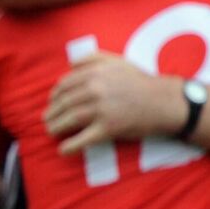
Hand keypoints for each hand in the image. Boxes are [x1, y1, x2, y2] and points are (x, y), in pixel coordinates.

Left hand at [44, 53, 182, 152]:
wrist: (162, 102)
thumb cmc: (140, 81)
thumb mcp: (117, 61)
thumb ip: (92, 58)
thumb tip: (69, 64)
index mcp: (94, 74)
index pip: (64, 85)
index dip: (54, 95)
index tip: (52, 102)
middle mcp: (94, 90)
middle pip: (64, 103)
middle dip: (52, 112)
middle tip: (46, 119)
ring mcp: (101, 110)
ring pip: (70, 119)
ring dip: (56, 127)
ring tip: (50, 131)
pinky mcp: (108, 129)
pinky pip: (84, 139)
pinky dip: (71, 146)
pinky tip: (63, 150)